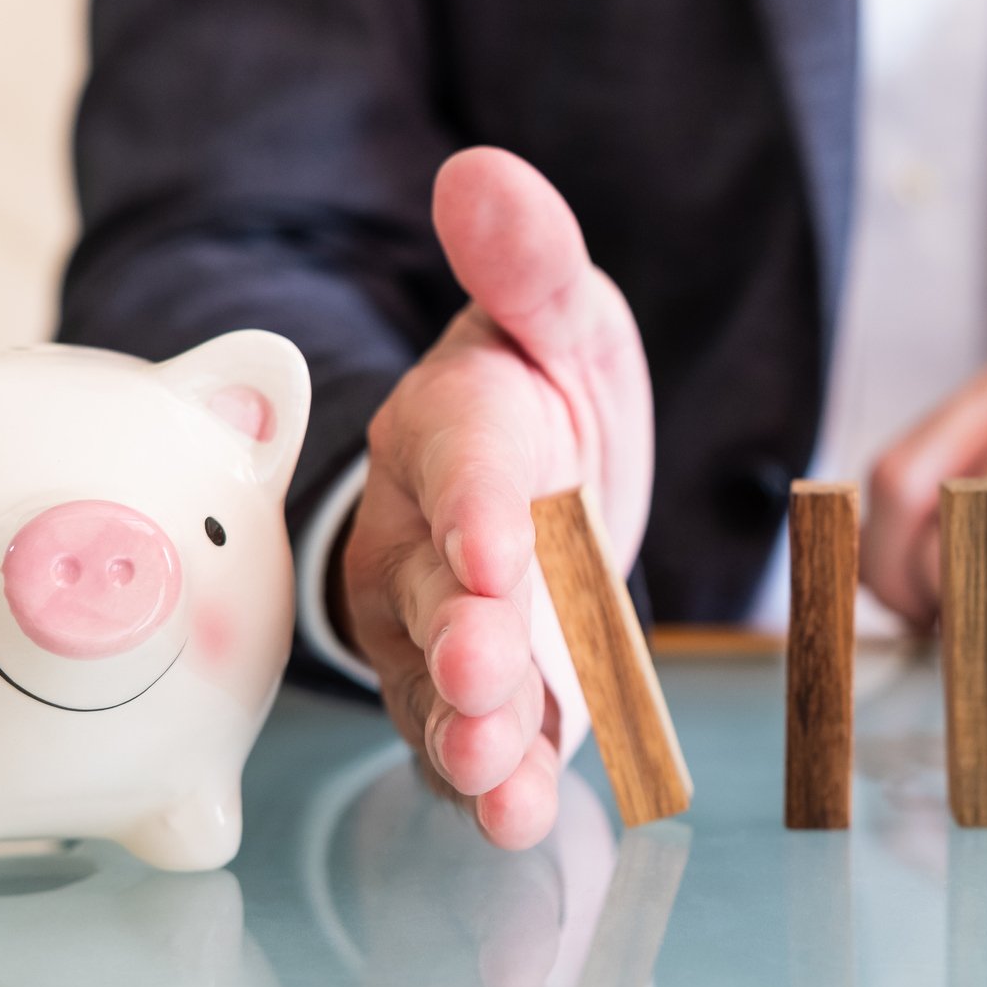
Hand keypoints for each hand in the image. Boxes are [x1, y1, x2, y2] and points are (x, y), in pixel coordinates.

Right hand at [338, 148, 652, 849]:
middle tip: (485, 673)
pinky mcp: (473, 695)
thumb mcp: (557, 316)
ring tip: (496, 769)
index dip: (472, 506)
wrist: (532, 479)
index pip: (458, 461)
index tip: (496, 546)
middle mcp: (429, 534)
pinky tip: (512, 815)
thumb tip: (480, 171)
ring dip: (467, 728)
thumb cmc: (540, 390)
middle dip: (459, 635)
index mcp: (458, 430)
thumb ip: (529, 262)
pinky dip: (487, 781)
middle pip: (432, 587)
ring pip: (438, 680)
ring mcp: (442, 623)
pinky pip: (467, 738)